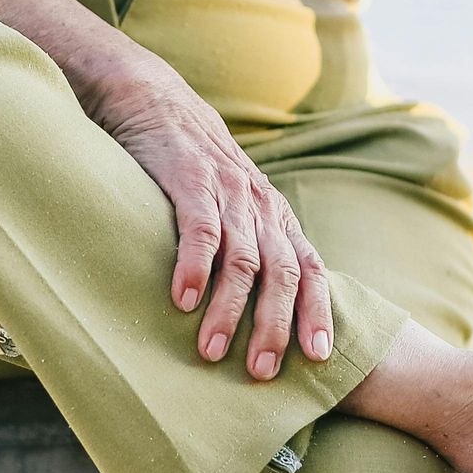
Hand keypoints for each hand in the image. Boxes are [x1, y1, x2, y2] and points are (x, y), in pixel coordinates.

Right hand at [88, 59, 334, 378]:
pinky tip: (184, 301)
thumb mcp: (231, 205)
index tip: (320, 358)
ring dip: (231, 310)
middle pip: (283, 273)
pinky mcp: (189, 179)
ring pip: (243, 259)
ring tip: (213, 352)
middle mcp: (259, 205)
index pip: (310, 269)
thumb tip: (256, 312)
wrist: (153, 100)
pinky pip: (200, 229)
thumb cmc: (190, 167)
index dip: (317, 313)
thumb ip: (247, 247)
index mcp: (274, 216)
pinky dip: (195, 267)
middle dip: (277, 326)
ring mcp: (227, 191)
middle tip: (263, 372)